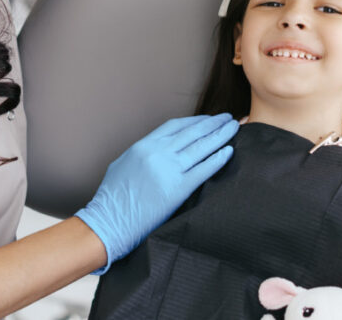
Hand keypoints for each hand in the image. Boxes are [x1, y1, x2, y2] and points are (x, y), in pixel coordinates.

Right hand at [74, 113, 238, 273]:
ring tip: (234, 128)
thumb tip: (156, 152)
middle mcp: (157, 153)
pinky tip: (229, 152)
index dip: (195, 121)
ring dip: (220, 136)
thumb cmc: (111, 199)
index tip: (208, 119)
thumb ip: (141, 156)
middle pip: (192, 132)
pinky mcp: (177, 189)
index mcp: (142, 146)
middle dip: (213, 124)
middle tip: (228, 118)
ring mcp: (168, 170)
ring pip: (201, 147)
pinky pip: (203, 170)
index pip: (175, 126)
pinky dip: (217, 159)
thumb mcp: (122, 166)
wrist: (107, 222)